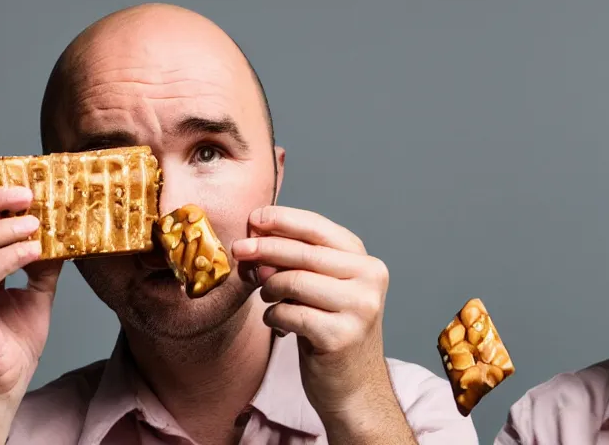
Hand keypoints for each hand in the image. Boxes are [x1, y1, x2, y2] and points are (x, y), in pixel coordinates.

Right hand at [0, 186, 62, 402]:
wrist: (2, 382)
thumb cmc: (11, 338)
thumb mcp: (37, 291)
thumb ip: (44, 263)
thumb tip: (64, 234)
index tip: (26, 184)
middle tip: (28, 194)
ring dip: (8, 229)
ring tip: (38, 227)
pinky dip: (10, 256)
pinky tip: (33, 251)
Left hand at [231, 206, 393, 418]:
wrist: (355, 390)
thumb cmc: (333, 334)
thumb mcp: (324, 291)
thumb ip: (299, 264)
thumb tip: (255, 239)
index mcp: (367, 263)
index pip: (320, 229)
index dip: (283, 220)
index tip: (255, 218)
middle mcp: (369, 281)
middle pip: (303, 253)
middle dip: (264, 248)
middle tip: (239, 250)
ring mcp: (360, 309)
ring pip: (293, 282)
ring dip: (269, 289)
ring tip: (269, 298)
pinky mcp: (341, 336)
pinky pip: (288, 313)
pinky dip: (274, 316)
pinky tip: (278, 323)